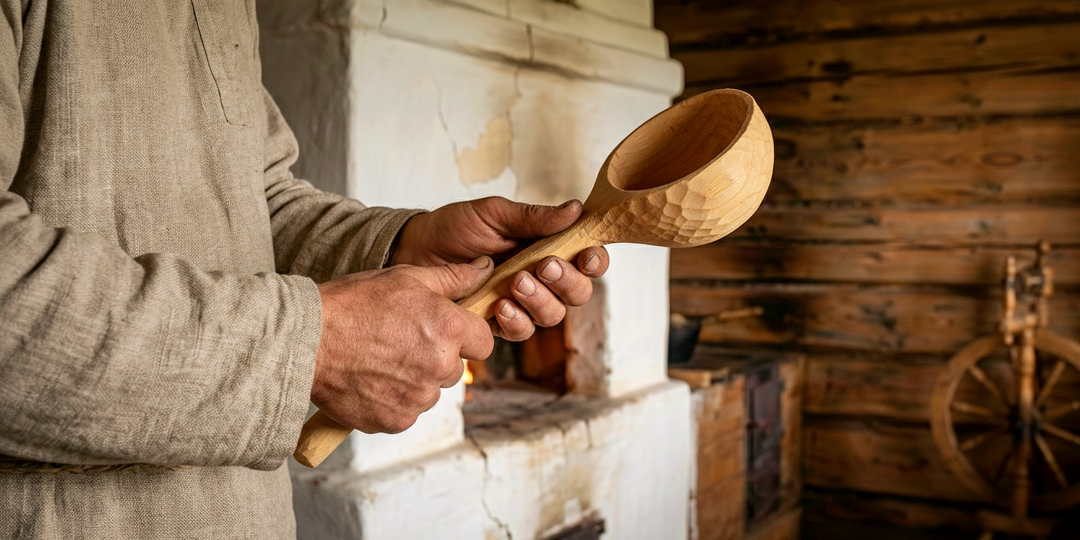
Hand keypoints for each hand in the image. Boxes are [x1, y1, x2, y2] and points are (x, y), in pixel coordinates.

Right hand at [311, 258, 493, 433]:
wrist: (306, 342)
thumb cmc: (352, 304)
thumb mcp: (406, 278)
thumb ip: (452, 278)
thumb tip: (485, 270)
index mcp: (449, 329)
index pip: (484, 342)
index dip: (466, 335)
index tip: (445, 330)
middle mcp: (439, 367)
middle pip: (455, 368)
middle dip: (436, 356)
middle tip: (400, 340)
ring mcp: (418, 398)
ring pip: (430, 391)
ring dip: (414, 379)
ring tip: (380, 359)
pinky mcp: (396, 421)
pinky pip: (407, 412)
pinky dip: (393, 400)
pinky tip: (371, 379)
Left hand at [389, 197, 609, 340]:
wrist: (416, 251)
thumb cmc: (456, 228)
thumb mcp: (494, 214)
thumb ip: (534, 218)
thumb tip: (575, 209)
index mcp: (548, 247)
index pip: (586, 260)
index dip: (595, 261)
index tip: (585, 255)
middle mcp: (542, 279)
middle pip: (578, 293)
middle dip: (566, 282)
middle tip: (543, 266)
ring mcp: (522, 303)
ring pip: (553, 315)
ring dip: (540, 301)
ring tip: (515, 283)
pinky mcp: (499, 322)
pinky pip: (522, 331)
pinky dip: (516, 320)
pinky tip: (499, 306)